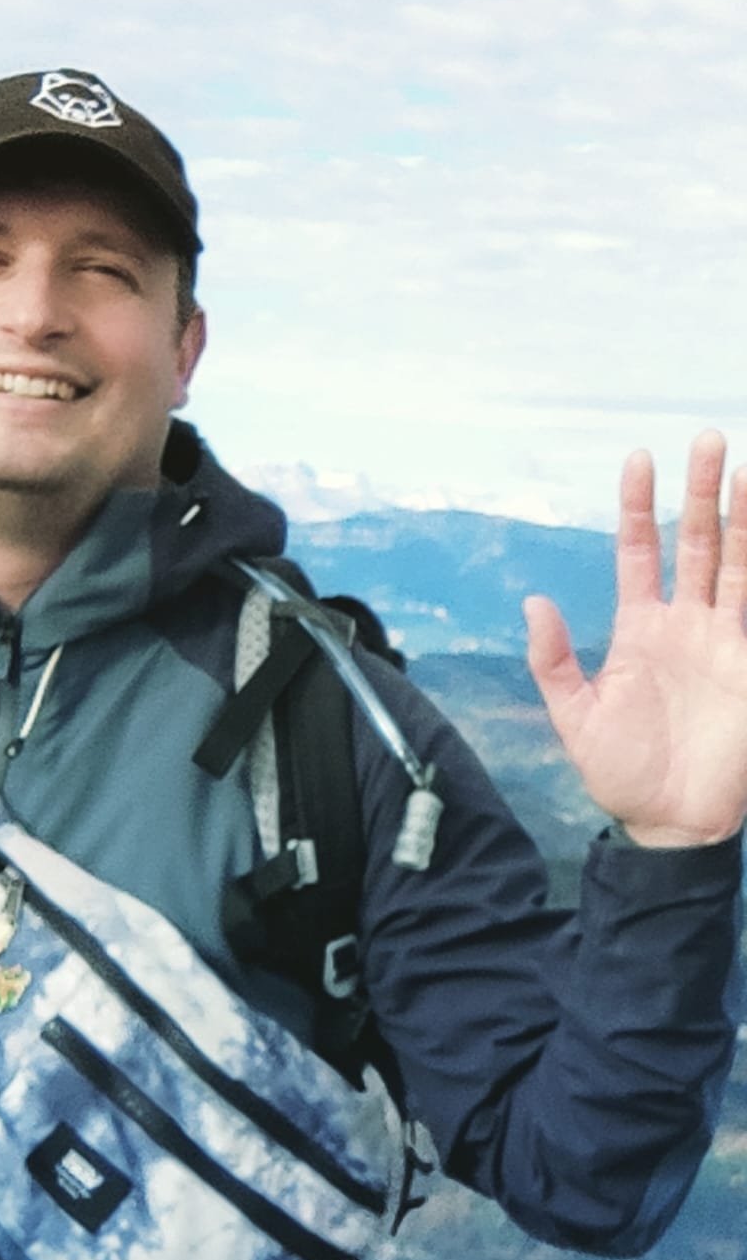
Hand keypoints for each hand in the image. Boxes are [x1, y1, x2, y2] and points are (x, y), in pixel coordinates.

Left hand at [524, 431, 746, 848]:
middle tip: (707, 438)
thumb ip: (553, 660)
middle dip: (699, 492)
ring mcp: (724, 639)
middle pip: (696, 542)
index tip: (638, 458)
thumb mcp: (573, 716)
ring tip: (744, 466)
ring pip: (738, 561)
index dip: (638, 508)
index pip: (639, 552)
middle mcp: (685, 623)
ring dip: (743, 515)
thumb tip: (533, 601)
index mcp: (639, 629)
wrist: (669, 821)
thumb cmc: (621, 772)